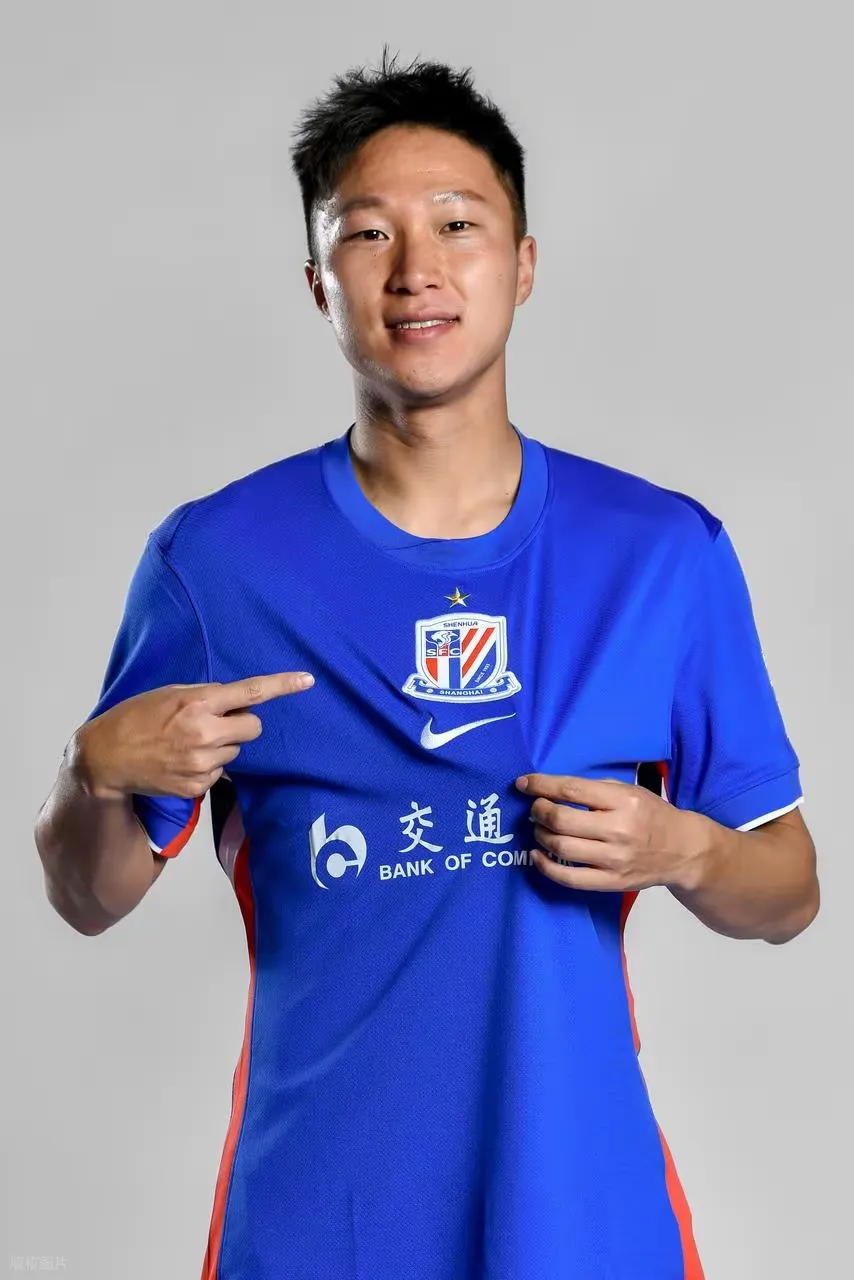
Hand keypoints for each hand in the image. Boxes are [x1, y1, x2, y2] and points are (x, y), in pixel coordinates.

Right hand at [68, 672, 314, 800]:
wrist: (106, 757)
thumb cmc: (136, 718)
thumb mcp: (170, 693)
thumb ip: (206, 695)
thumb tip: (238, 701)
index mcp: (197, 703)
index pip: (250, 693)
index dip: (282, 685)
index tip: (307, 681)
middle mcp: (204, 734)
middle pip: (253, 728)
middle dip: (240, 724)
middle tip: (213, 723)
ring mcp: (201, 763)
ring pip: (236, 752)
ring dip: (221, 746)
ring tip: (187, 743)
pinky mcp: (197, 786)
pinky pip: (220, 773)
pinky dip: (208, 767)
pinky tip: (181, 761)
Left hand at [515, 773, 701, 891]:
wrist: (682, 850)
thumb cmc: (651, 815)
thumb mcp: (629, 791)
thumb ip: (594, 789)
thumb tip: (551, 788)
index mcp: (624, 802)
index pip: (572, 790)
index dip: (542, 785)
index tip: (524, 783)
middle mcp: (619, 830)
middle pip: (562, 820)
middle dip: (539, 811)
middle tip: (536, 808)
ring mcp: (615, 859)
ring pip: (561, 847)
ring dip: (541, 835)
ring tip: (540, 828)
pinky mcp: (611, 882)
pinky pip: (569, 878)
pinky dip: (546, 866)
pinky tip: (537, 855)